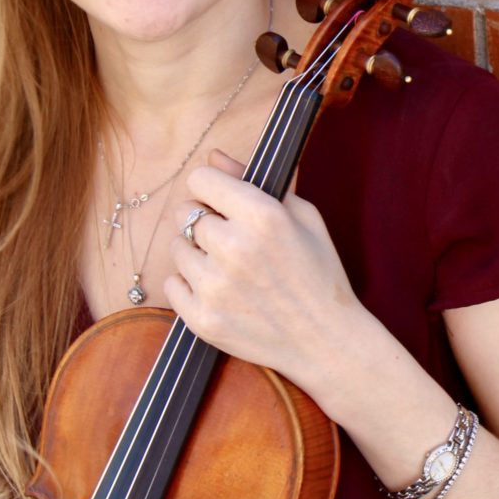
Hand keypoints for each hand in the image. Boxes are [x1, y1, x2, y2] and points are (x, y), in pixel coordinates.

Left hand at [165, 150, 367, 404]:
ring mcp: (215, 287)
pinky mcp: (203, 319)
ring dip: (196, 252)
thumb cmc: (319, 273)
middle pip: (184, 212)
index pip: (201, 179)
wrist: (326, 341)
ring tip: (227, 266)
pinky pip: (172, 285)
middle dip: (202, 218)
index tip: (220, 198)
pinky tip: (219, 289)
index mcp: (262, 216)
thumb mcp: (303, 215)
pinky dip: (189, 285)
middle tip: (227, 235)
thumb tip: (214, 156)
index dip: (211, 186)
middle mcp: (234, 248)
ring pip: (177, 248)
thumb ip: (254, 181)